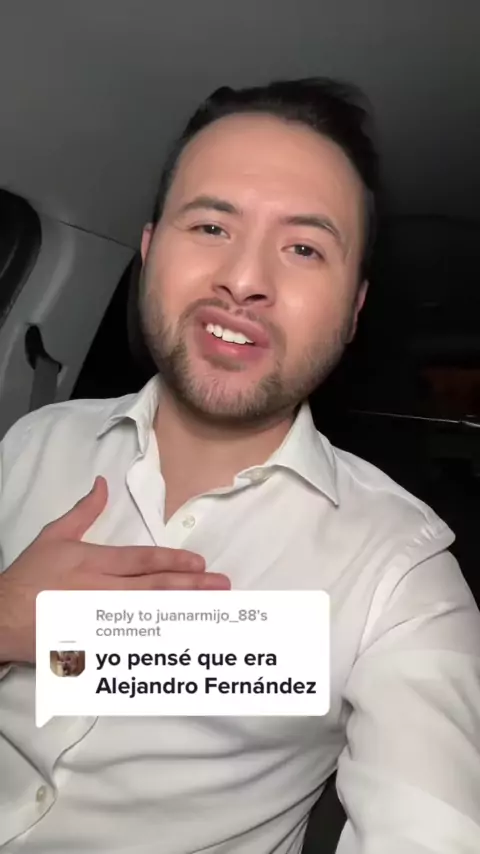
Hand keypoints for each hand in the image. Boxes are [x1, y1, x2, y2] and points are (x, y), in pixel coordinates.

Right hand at [0, 477, 229, 663]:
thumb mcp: (54, 536)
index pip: (141, 561)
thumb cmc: (28, 577)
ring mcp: (100, 622)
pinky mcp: (94, 645)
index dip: (173, 562)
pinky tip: (181, 640)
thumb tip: (103, 484)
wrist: (1, 618)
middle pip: (154, 589)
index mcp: (93, 563)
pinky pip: (133, 645)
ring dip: (183, 613)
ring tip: (212, 611)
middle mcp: (101, 591)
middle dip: (191, 587)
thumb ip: (84, 512)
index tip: (199, 564)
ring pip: (149, 617)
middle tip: (220, 586)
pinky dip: (158, 643)